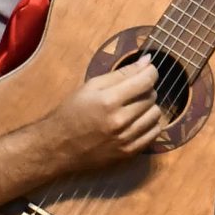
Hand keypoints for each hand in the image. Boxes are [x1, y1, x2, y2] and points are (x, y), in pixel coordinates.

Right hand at [41, 58, 165, 173]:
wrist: (58, 148)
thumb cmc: (71, 113)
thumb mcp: (90, 87)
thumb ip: (121, 74)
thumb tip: (147, 61)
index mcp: (108, 101)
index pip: (145, 81)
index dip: (151, 72)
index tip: (149, 70)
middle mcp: (120, 121)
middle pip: (151, 97)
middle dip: (146, 90)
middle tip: (133, 91)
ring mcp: (126, 139)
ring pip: (156, 115)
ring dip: (149, 107)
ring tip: (134, 107)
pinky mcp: (129, 153)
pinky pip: (154, 134)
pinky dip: (150, 124)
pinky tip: (137, 121)